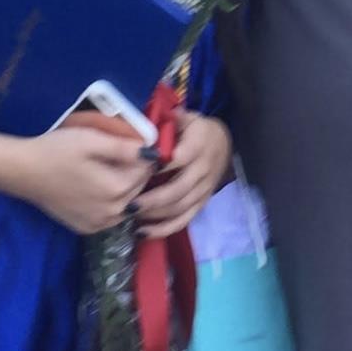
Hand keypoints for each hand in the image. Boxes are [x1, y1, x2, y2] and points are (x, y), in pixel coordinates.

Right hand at [15, 126, 153, 235]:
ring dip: (125, 190)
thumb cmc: (56, 150)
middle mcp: (112, 212)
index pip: (146, 171)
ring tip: (106, 172)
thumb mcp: (91, 140)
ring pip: (128, 205)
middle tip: (115, 156)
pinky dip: (112, 204)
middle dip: (134, 173)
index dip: (140, 156)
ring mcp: (99, 224)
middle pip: (139, 189)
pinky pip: (112, 217)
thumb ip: (123, 147)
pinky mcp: (87, 229)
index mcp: (116, 189)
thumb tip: (151, 152)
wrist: (23, 171)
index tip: (126, 145)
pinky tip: (97, 190)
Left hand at [135, 113, 232, 238]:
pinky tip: (144, 232)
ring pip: (180, 207)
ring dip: (155, 214)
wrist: (222, 143)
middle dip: (153, 199)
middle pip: (178, 189)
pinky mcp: (201, 203)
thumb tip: (144, 124)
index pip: (179, 158)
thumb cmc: (195, 129)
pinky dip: (164, 229)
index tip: (137, 170)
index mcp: (198, 145)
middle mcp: (203, 169)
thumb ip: (166, 120)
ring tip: (132, 214)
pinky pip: (184, 220)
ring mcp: (204, 189)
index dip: (159, 166)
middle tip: (129, 204)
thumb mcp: (185, 118)